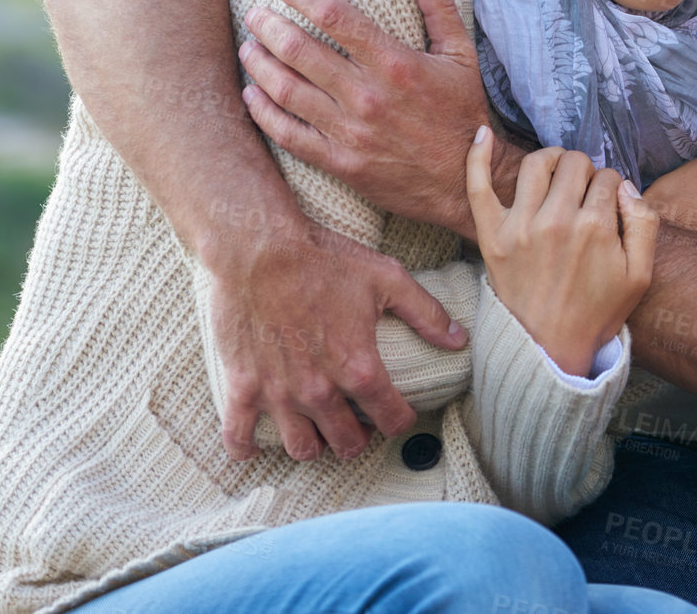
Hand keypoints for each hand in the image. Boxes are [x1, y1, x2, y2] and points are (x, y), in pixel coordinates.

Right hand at [210, 220, 466, 460]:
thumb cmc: (324, 259)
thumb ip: (426, 313)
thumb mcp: (387, 278)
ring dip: (314, 446)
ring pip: (301, 448)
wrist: (259, 248)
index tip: (398, 414)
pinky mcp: (243, 386)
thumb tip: (459, 339)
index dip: (401, 420)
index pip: (391, 418)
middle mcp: (320, 390)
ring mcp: (279, 392)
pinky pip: (238, 435)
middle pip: (347, 443)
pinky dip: (246, 447)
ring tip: (318, 432)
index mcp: (358, 367)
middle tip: (358, 426)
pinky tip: (255, 445)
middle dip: (359, 439)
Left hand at [239, 0, 499, 236]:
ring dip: (259, 64)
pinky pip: (288, 135)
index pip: (335, 16)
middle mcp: (367, 96)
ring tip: (248, 47)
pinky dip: (262, 112)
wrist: (466, 181)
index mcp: (395, 64)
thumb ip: (440, 9)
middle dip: (268, 25)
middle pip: (299, 50)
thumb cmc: (464, 114)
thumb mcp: (461, 58)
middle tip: (255, 13)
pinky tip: (251, 95)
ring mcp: (350, 132)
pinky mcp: (340, 163)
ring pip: (285, 90)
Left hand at [467, 130, 656, 376]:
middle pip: (575, 163)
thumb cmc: (597, 313)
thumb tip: (624, 185)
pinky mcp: (492, 236)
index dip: (612, 188)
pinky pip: (477, 186)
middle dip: (586, 171)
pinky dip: (477, 155)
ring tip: (557, 172)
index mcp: (595, 227)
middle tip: (585, 191)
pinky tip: (483, 133)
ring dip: (552, 159)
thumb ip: (644, 223)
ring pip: (537, 162)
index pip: (608, 178)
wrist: (549, 350)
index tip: (608, 207)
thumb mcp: (641, 275)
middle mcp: (557, 220)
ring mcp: (520, 226)